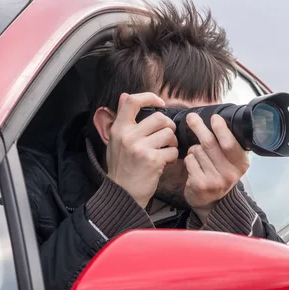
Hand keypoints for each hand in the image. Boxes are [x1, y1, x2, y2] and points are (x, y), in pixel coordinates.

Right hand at [105, 93, 177, 207]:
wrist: (123, 194)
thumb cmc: (122, 167)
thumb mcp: (115, 141)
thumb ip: (122, 119)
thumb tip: (125, 95)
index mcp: (119, 129)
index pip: (133, 101)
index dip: (149, 97)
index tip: (160, 102)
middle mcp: (128, 136)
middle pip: (160, 118)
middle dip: (168, 127)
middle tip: (166, 138)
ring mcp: (140, 148)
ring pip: (169, 133)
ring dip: (172, 142)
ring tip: (166, 151)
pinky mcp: (153, 160)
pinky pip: (172, 150)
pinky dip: (173, 156)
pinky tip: (165, 162)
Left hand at [183, 113, 249, 222]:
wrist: (211, 202)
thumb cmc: (220, 174)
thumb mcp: (231, 161)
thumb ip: (229, 144)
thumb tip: (219, 119)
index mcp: (241, 164)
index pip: (230, 143)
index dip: (221, 128)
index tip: (214, 117)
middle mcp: (230, 174)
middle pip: (210, 144)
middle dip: (199, 127)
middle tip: (191, 117)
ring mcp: (215, 181)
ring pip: (197, 151)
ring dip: (194, 148)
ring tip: (199, 156)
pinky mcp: (200, 185)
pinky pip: (190, 160)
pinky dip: (189, 158)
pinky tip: (194, 165)